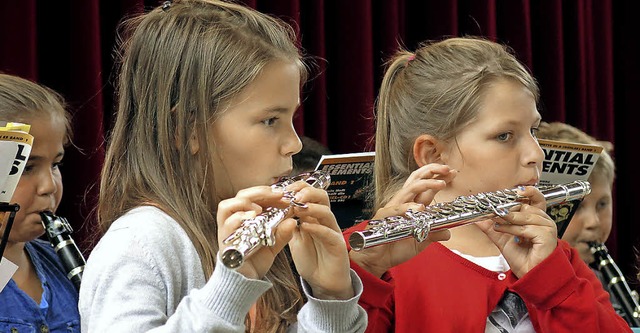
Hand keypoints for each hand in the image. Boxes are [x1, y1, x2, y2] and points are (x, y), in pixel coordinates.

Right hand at [217, 186, 296, 279]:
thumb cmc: (256, 260)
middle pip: (240, 196)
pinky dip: (239, 217)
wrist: (246, 282)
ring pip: (226, 206)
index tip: (284, 195)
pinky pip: (226, 224)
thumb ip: (283, 233)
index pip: (253, 196)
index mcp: (245, 217)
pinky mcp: (225, 241)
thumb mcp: (274, 244)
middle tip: (278, 195)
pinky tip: (253, 217)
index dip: (268, 192)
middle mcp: (233, 220)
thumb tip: (293, 220)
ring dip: (246, 202)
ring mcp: (227, 231)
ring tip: (261, 207)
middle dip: (260, 192)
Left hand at [286, 181, 353, 299]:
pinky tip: (304, 227)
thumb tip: (275, 212)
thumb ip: (287, 225)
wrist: (323, 282)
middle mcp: (324, 220)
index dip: (297, 188)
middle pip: (322, 196)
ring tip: (297, 208)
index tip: (282, 191)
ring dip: (311, 207)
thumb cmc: (311, 259)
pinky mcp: (337, 245)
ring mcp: (332, 231)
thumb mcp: (294, 239)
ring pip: (326, 211)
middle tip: (292, 196)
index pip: (309, 192)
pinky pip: (329, 232)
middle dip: (307, 192)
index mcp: (313, 216)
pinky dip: (316, 228)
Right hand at [349, 164, 454, 277]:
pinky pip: (396, 209)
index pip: (426, 186)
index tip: (453, 172)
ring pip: (409, 190)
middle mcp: (402, 202)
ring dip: (426, 184)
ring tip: (441, 184)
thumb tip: (448, 232)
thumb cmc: (396, 247)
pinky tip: (420, 208)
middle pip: (416, 179)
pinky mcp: (383, 217)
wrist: (378, 260)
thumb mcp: (421, 241)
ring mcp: (392, 208)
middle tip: (448, 169)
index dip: (438, 177)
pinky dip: (408, 207)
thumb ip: (433, 234)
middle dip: (432, 171)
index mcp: (411, 205)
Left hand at [475, 186, 556, 277]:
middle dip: (508, 209)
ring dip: (507, 219)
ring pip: (524, 216)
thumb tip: (477, 217)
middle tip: (493, 210)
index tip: (510, 191)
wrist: (528, 274)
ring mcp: (547, 227)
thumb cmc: (521, 257)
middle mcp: (544, 220)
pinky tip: (501, 230)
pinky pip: (526, 228)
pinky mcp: (546, 236)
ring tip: (496, 222)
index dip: (525, 192)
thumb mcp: (501, 237)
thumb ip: (491, 226)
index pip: (534, 197)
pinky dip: (511, 229)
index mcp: (536, 217)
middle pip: (525, 206)